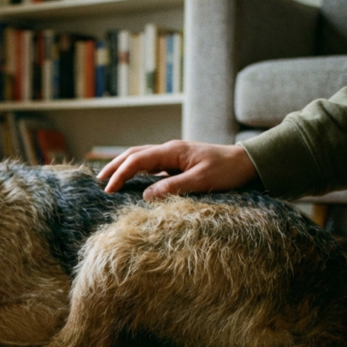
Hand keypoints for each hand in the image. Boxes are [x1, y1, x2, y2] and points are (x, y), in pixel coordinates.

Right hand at [97, 141, 259, 200]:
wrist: (248, 163)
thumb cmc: (228, 171)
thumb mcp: (202, 181)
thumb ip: (173, 188)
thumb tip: (146, 196)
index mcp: (172, 151)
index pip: (138, 159)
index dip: (120, 174)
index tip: (108, 189)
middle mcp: (170, 150)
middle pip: (134, 154)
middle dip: (115, 166)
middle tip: (99, 181)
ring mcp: (174, 156)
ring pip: (141, 158)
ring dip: (124, 167)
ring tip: (109, 179)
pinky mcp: (178, 164)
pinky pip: (152, 166)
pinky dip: (137, 171)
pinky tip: (133, 182)